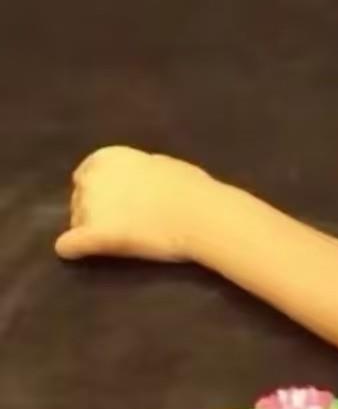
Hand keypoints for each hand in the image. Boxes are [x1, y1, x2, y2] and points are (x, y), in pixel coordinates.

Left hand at [55, 146, 215, 262]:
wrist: (199, 213)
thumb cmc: (189, 185)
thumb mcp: (160, 164)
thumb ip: (135, 171)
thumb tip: (131, 181)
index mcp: (109, 156)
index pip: (86, 173)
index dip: (102, 187)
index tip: (118, 197)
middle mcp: (93, 179)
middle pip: (80, 198)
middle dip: (95, 207)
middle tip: (122, 218)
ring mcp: (89, 208)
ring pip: (76, 221)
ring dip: (91, 228)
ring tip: (119, 236)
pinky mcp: (92, 236)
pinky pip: (67, 246)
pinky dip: (76, 249)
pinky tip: (89, 252)